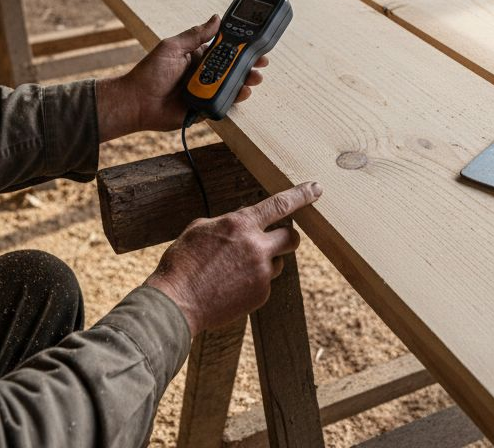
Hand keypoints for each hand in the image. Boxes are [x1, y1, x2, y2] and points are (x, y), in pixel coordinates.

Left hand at [96, 15, 268, 140]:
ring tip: (254, 78)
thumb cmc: (149, 73)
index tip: (254, 44)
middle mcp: (203, 73)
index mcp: (197, 56)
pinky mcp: (204, 108)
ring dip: (245, 81)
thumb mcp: (172, 47)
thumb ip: (196, 35)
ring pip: (231, 86)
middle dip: (248, 65)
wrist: (137, 102)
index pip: (224, 50)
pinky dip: (234, 99)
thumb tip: (216, 18)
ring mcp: (205, 91)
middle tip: (261, 63)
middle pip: (232, 68)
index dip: (240, 47)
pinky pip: (223, 103)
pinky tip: (242, 92)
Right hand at [144, 181, 321, 334]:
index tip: (316, 189)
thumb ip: (228, 222)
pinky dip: (253, 282)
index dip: (301, 195)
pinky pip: (265, 283)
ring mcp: (262, 273)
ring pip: (277, 263)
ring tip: (235, 270)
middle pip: (291, 238)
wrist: (177, 303)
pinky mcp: (261, 295)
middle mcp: (257, 247)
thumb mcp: (200, 229)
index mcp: (240, 224)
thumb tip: (242, 223)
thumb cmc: (183, 263)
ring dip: (265, 262)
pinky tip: (231, 286)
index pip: (280, 205)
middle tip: (276, 239)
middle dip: (287, 236)